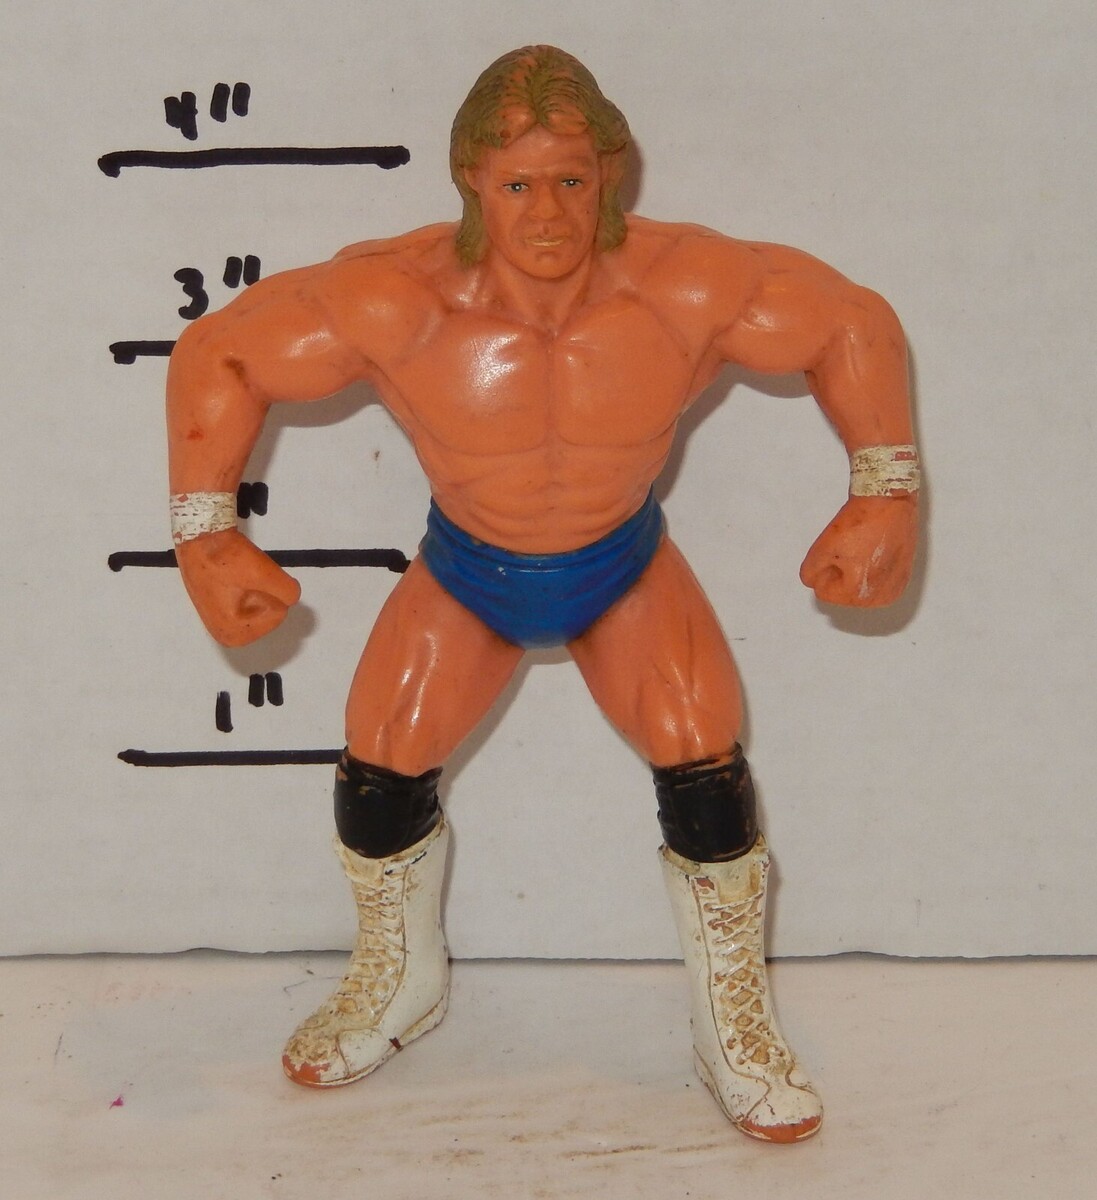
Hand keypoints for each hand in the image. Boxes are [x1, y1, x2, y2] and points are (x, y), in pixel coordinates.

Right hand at [175, 528, 300, 645]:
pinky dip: (249, 583)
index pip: (279, 612)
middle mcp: (226, 635)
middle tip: (240, 574)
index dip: (270, 590)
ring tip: (236, 573)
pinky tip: (233, 574)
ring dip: (257, 584)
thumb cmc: (226, 557)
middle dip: (263, 589)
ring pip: (263, 600)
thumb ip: (288, 591)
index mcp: (234, 635)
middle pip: (271, 609)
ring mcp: (221, 620)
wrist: (198, 535)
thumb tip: (291, 596)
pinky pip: (251, 595)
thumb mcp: (265, 573)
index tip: (246, 577)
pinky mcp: (218, 606)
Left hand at [799, 495, 917, 607]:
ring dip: (854, 571)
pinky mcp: (904, 577)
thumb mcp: (821, 548)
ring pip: (858, 588)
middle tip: (850, 548)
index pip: (824, 592)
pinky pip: (875, 582)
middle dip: (839, 572)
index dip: (823, 569)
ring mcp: (895, 588)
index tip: (836, 550)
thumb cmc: (860, 521)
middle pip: (842, 592)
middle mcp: (881, 598)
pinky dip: (870, 570)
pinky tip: (874, 551)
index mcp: (860, 594)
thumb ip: (810, 573)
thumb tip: (813, 582)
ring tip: (863, 548)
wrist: (890, 501)